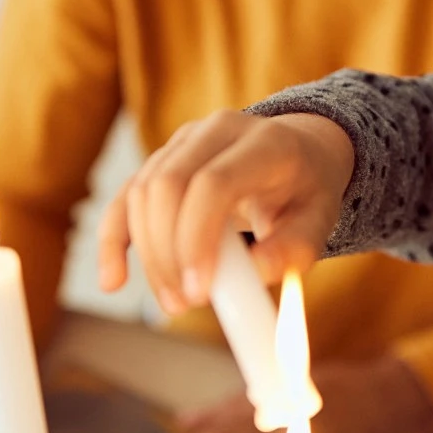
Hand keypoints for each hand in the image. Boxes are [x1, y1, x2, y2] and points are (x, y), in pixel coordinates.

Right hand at [97, 109, 355, 313]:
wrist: (298, 155)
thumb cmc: (306, 193)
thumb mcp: (320, 220)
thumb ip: (294, 248)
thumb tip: (257, 269)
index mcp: (264, 142)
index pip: (213, 182)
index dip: (196, 237)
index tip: (199, 291)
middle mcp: (218, 130)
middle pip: (168, 185)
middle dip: (167, 251)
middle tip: (185, 302)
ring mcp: (184, 140)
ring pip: (142, 193)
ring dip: (149, 255)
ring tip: (174, 301)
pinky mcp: (161, 159)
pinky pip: (126, 198)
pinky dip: (114, 240)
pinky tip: (113, 280)